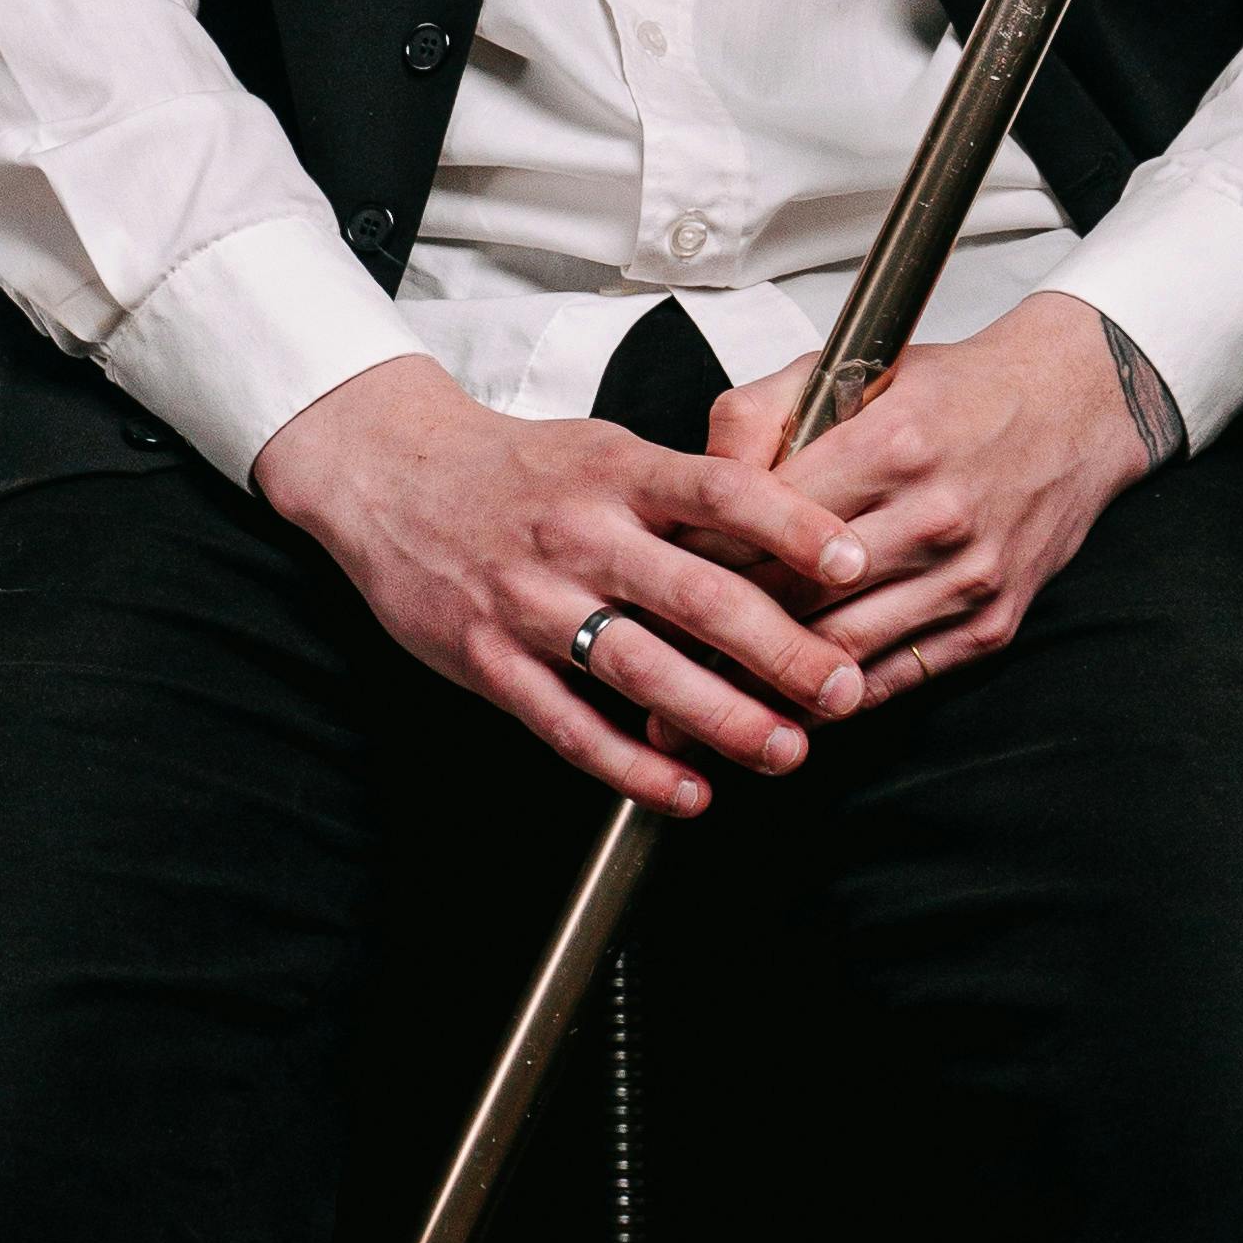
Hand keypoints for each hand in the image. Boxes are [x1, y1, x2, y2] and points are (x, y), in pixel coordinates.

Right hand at [253, 351, 882, 814]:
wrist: (390, 476)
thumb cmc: (517, 470)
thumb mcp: (605, 451)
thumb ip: (687, 495)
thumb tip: (795, 534)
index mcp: (618, 473)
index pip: (719, 491)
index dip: (791, 526)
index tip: (852, 562)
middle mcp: (578, 534)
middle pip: (694, 596)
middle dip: (779, 650)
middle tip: (841, 689)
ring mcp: (530, 601)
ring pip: (638, 670)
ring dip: (719, 718)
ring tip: (785, 750)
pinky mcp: (489, 660)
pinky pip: (570, 725)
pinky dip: (633, 767)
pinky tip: (688, 791)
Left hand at [697, 292, 1172, 704]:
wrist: (1075, 409)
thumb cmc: (952, 391)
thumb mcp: (850, 370)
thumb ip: (760, 411)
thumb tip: (696, 472)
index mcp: (893, 444)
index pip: (769, 522)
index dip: (704, 557)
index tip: (658, 580)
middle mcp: (935, 515)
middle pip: (799, 596)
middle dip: (722, 632)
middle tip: (658, 656)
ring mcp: (969, 577)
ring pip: (843, 650)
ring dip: (771, 682)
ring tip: (704, 701)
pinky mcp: (992, 622)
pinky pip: (897, 677)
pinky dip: (837, 698)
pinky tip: (787, 705)